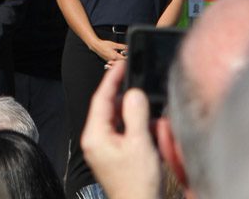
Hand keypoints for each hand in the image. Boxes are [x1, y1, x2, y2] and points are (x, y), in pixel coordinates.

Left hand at [81, 61, 161, 198]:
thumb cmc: (137, 184)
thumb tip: (134, 93)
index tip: (122, 63)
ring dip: (137, 116)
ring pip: (120, 121)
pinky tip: (152, 131)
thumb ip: (135, 114)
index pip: (101, 99)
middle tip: (143, 88)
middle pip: (110, 109)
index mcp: (95, 135)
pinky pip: (126, 134)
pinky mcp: (115, 156)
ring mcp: (105, 149)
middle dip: (128, 100)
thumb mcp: (139, 144)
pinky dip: (139, 129)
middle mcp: (96, 141)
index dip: (112, 79)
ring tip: (153, 116)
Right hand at [93, 38, 125, 64]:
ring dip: (119, 59)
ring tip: (119, 54)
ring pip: (116, 62)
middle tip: (123, 53)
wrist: (96, 46)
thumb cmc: (103, 45)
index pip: (124, 59)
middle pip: (120, 62)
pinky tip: (114, 55)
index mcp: (115, 56)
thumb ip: (121, 46)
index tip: (128, 54)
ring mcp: (109, 61)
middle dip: (123, 58)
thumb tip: (127, 47)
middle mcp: (112, 60)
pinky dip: (114, 60)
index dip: (127, 57)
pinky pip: (112, 62)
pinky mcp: (106, 60)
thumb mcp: (114, 44)